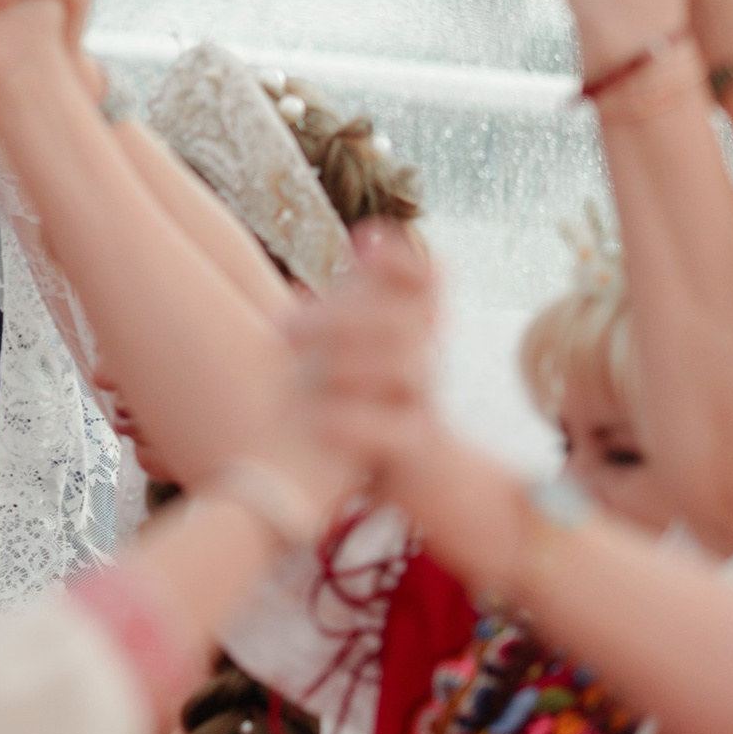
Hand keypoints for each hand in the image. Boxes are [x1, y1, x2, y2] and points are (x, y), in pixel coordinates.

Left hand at [289, 229, 530, 584]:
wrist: (449, 495)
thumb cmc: (391, 426)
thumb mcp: (373, 368)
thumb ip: (354, 318)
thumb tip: (323, 269)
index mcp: (415, 337)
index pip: (425, 282)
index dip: (402, 259)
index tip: (366, 238)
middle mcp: (427, 364)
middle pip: (402, 320)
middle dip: (344, 314)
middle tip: (282, 324)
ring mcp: (428, 408)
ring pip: (407, 366)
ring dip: (349, 358)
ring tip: (295, 368)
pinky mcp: (420, 456)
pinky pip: (397, 432)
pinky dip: (355, 423)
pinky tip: (317, 420)